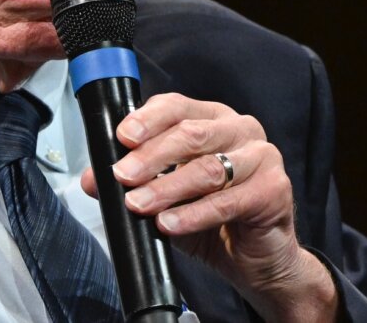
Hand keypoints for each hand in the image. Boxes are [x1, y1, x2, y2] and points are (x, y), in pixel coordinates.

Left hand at [81, 93, 336, 321]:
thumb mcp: (165, 198)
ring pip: (206, 168)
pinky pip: (228, 201)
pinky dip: (193, 214)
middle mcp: (240, 129)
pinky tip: (169, 224)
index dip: (147, 119)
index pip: (176, 106)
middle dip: (150, 157)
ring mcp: (262, 156)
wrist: (256, 259)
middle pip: (190, 134)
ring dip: (167, 188)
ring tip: (138, 205)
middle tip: (122, 176)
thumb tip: (91, 179)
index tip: (121, 137)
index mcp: (212, 118)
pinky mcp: (275, 190)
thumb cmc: (213, 219)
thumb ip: (132, 182)